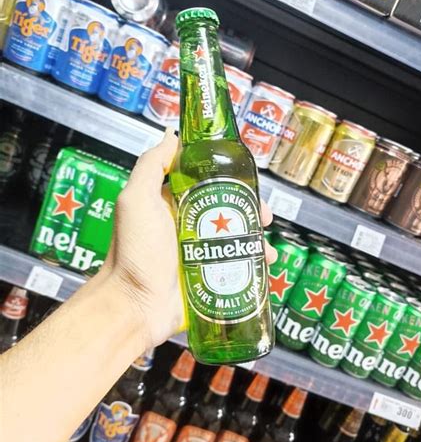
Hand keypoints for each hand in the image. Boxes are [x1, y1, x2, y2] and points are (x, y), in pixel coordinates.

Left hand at [103, 132, 275, 345]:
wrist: (135, 306)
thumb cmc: (134, 253)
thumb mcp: (136, 200)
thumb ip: (152, 166)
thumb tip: (172, 135)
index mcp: (173, 205)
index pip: (209, 184)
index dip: (231, 181)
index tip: (248, 183)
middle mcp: (190, 228)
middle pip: (230, 212)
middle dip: (253, 213)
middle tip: (266, 218)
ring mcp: (202, 255)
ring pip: (239, 241)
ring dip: (258, 241)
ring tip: (267, 250)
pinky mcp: (212, 279)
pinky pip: (239, 268)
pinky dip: (255, 266)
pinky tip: (265, 267)